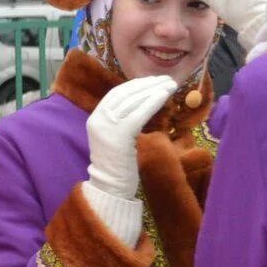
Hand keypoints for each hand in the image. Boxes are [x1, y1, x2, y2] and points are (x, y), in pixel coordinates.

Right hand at [82, 76, 174, 245]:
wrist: (110, 187)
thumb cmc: (118, 165)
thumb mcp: (115, 137)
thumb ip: (122, 120)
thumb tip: (142, 102)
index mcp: (95, 118)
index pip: (116, 94)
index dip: (136, 85)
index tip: (153, 81)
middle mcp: (98, 119)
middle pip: (125, 93)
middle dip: (147, 84)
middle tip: (166, 79)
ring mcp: (107, 126)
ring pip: (134, 100)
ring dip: (154, 89)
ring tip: (170, 85)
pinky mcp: (119, 134)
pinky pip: (139, 112)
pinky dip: (153, 101)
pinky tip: (165, 96)